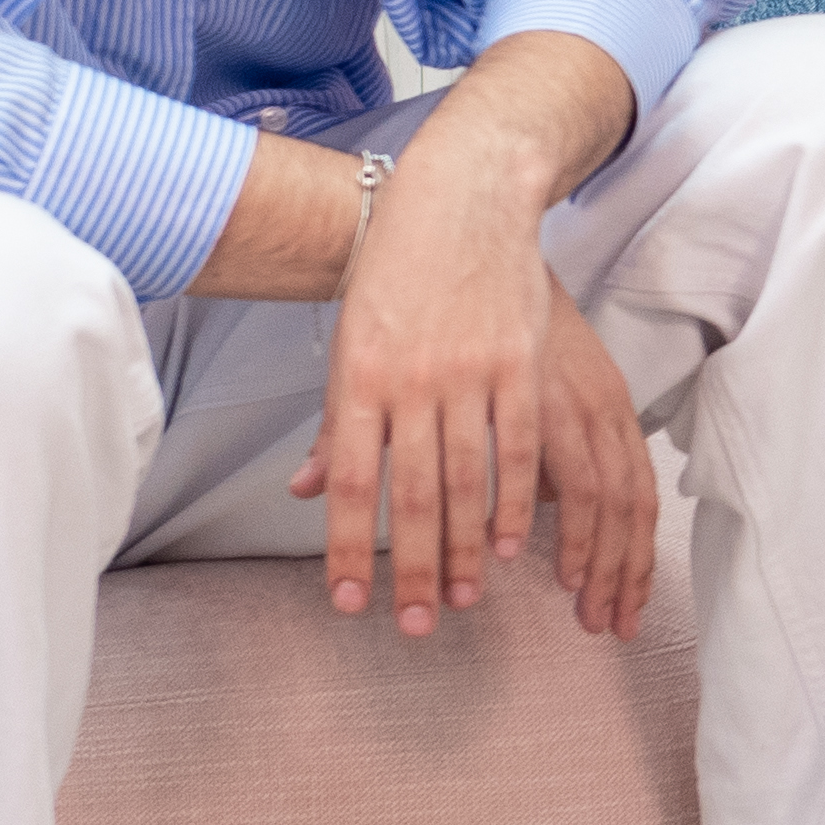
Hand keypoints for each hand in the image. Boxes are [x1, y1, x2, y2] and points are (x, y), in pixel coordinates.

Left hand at [290, 59, 638, 636]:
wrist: (458, 199)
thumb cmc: (396, 273)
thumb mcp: (352, 341)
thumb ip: (337, 422)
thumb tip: (306, 491)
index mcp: (360, 377)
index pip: (350, 481)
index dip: (347, 547)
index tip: (348, 602)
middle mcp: (411, 379)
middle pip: (411, 493)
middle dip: (413, 568)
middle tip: (416, 626)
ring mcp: (469, 370)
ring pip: (467, 479)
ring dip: (467, 549)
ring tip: (466, 599)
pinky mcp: (517, 361)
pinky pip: (517, 446)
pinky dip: (515, 500)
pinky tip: (515, 545)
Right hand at [532, 279, 663, 638]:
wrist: (466, 227)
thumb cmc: (497, 310)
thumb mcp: (536, 377)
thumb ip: (537, 447)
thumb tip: (535, 505)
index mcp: (609, 400)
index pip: (638, 497)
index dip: (636, 558)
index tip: (625, 609)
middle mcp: (597, 403)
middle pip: (628, 509)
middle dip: (621, 576)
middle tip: (608, 628)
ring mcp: (563, 400)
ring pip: (599, 503)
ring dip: (594, 566)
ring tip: (577, 612)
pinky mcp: (513, 392)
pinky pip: (542, 471)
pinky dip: (547, 523)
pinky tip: (528, 561)